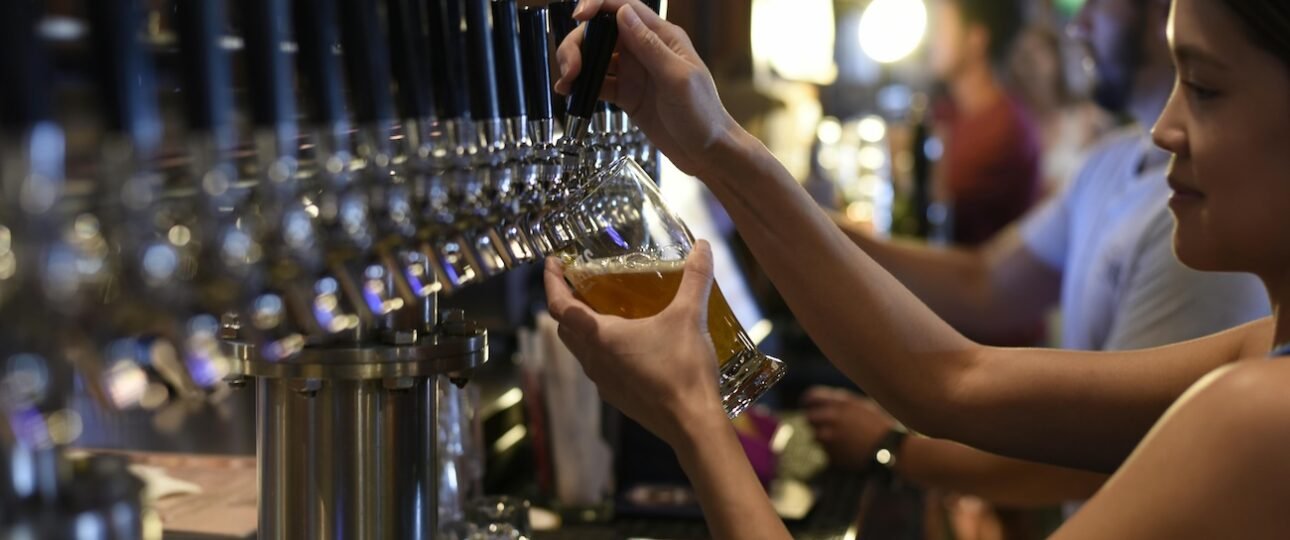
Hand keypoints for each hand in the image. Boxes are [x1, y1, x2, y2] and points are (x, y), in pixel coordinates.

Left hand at [544, 241, 727, 447]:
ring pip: (580, 349)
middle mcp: (593, 360)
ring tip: (602, 310)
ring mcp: (603, 382)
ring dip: (582, 328)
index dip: (552, 282)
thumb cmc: (682, 369)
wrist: (691, 424)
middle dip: (565, 303)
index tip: (553, 263)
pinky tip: (627, 343)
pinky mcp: (617, 397)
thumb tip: (703, 245)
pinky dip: (600, 349)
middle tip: (578, 283)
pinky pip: (598, 367)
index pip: (559, 306)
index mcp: (600, 337)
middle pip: (565, 328)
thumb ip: (695, 278)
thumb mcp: (690, 316)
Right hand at [554, 0, 740, 178]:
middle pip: (603, 32)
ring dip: (577, 66)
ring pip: (596, 57)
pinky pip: (599, 83)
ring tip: (566, 83)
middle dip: (579, 44)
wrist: (708, 152)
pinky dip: (582, 87)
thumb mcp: (677, 79)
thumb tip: (623, 13)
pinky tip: (571, 94)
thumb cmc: (703, 115)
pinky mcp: (627, 94)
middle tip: (570, 69)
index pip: (625, 7)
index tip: (579, 16)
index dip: (598, 6)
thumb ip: (650, 47)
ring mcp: (635, 72)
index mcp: (662, 37)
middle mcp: (646, 50)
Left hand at [803, 387, 897, 470]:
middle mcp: (831, 419)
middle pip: (809, 418)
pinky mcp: (832, 455)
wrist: (890, 448)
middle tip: (825, 424)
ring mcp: (830, 438)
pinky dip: (833, 450)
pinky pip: (826, 451)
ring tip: (844, 438)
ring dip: (825, 436)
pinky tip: (849, 449)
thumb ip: (840, 402)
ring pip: (816, 436)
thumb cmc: (878, 424)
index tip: (808, 405)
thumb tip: (820, 400)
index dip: (808, 402)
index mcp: (839, 404)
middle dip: (815, 420)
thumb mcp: (861, 405)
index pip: (810, 398)